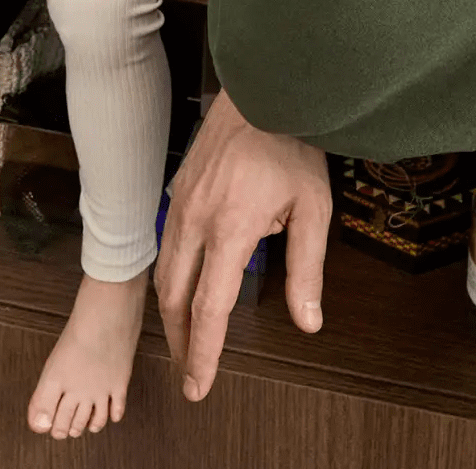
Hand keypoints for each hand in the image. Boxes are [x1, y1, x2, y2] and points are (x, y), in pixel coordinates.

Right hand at [155, 90, 332, 402]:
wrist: (262, 89)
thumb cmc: (291, 145)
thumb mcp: (312, 208)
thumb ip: (306, 269)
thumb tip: (308, 322)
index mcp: (230, 229)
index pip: (209, 307)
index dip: (204, 352)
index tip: (199, 384)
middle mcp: (195, 220)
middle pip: (174, 297)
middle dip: (181, 340)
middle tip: (190, 373)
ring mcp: (180, 203)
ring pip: (162, 272)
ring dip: (170, 311)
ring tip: (185, 339)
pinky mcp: (176, 190)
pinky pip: (163, 244)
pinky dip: (168, 276)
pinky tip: (180, 287)